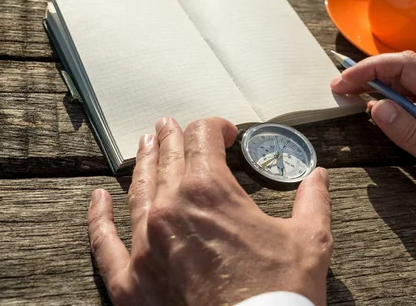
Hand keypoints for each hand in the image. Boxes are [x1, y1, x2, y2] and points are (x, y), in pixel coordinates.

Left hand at [87, 117, 331, 304]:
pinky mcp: (130, 283)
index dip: (215, 127)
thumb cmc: (281, 294)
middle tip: (172, 127)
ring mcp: (144, 246)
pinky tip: (98, 199)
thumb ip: (312, 201)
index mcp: (209, 192)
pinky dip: (99, 218)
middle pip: (167, 158)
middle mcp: (169, 210)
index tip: (226, 134)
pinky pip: (104, 243)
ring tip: (145, 144)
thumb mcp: (309, 241)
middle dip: (174, 138)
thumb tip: (318, 176)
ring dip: (143, 163)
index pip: (202, 137)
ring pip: (138, 190)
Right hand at [331, 51, 415, 222]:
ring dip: (380, 86)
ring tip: (354, 98)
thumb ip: (411, 134)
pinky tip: (384, 111)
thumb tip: (377, 108)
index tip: (344, 83)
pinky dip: (396, 98)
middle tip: (340, 90)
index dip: (370, 68)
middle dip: (369, 75)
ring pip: (411, 82)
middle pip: (404, 70)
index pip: (405, 66)